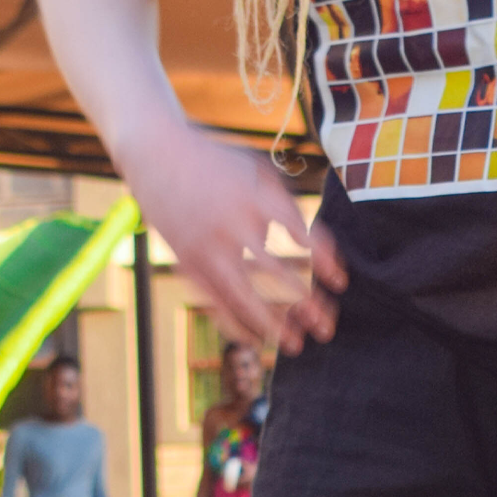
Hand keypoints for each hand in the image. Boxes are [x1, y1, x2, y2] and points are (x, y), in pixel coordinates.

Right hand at [124, 126, 344, 353]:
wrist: (156, 151)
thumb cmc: (216, 161)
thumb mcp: (256, 170)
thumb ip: (285, 206)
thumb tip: (311, 246)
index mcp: (255, 197)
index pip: (301, 235)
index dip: (325, 262)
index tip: (341, 282)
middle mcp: (231, 224)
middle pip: (276, 274)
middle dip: (306, 305)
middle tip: (328, 329)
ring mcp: (206, 245)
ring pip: (243, 296)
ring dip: (272, 324)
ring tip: (295, 345)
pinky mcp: (186, 260)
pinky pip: (212, 301)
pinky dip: (234, 324)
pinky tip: (255, 338)